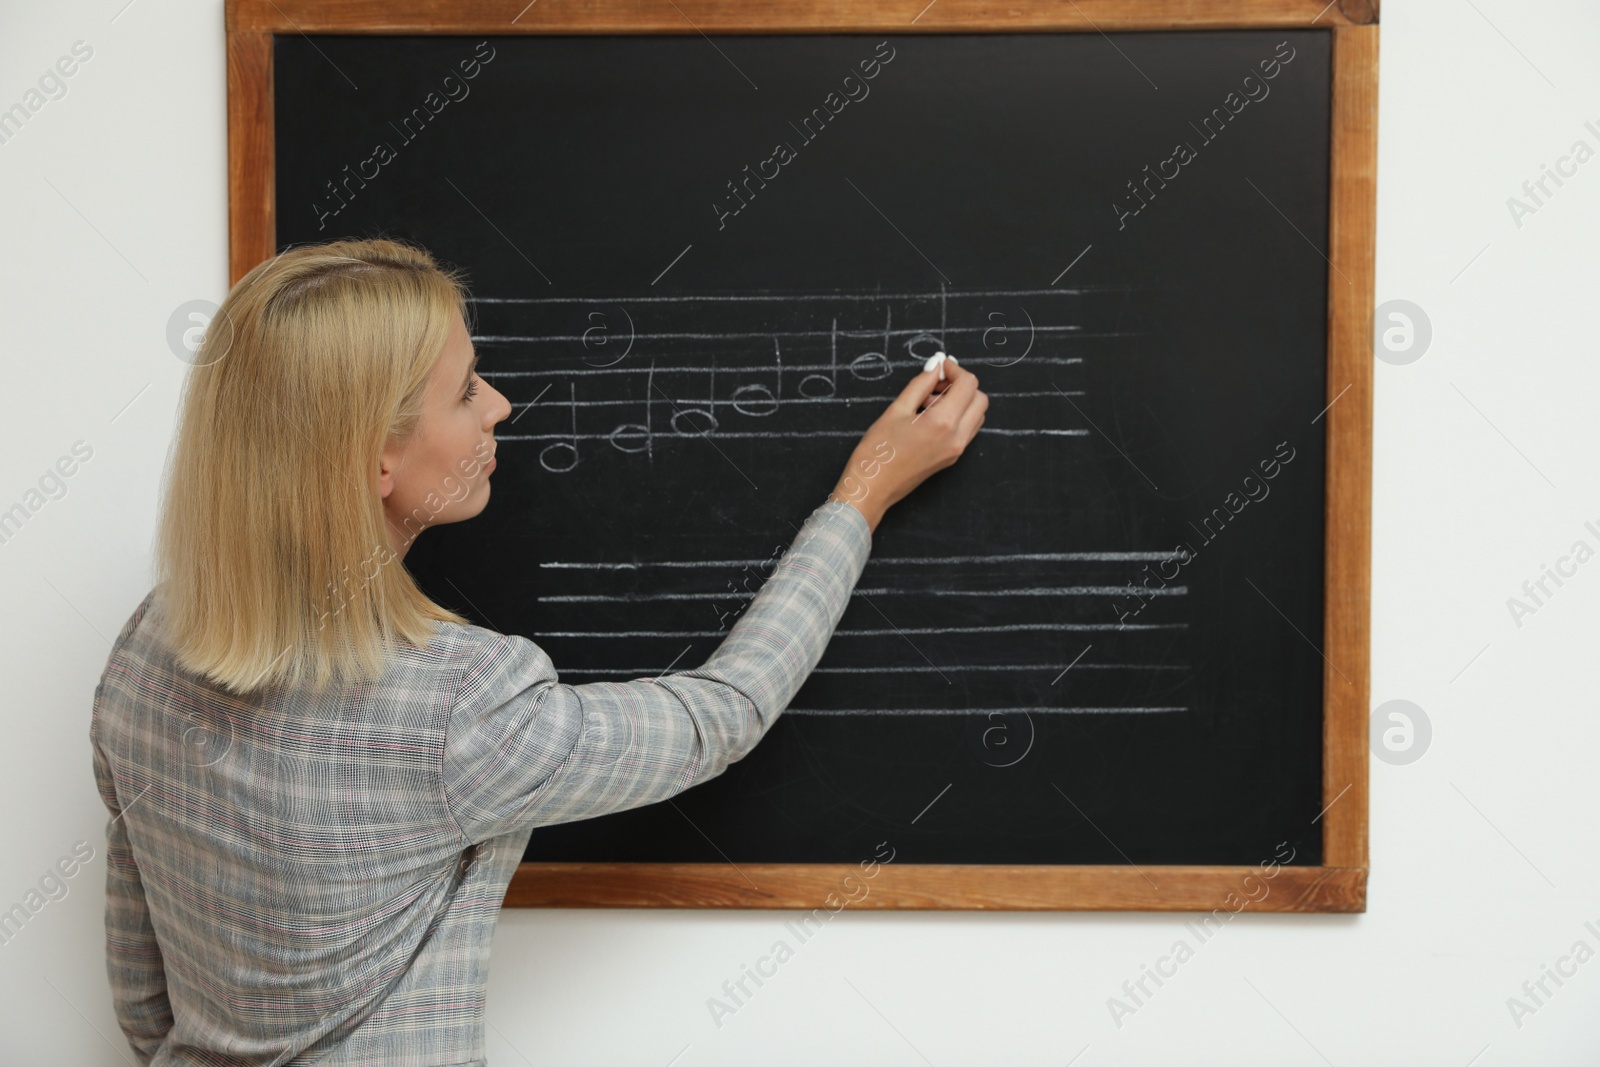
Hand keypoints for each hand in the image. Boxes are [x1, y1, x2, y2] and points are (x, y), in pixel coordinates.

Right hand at [828, 356, 986, 531]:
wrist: (872, 488)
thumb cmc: (877, 452)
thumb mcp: (896, 410)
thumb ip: (920, 384)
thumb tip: (936, 366)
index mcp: (943, 422)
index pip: (968, 384)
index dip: (954, 369)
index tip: (938, 366)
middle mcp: (957, 437)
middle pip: (979, 398)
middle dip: (961, 384)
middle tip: (934, 383)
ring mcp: (956, 450)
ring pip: (976, 414)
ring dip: (960, 401)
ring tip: (928, 402)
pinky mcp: (951, 457)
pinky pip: (967, 429)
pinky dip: (957, 416)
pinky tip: (930, 417)